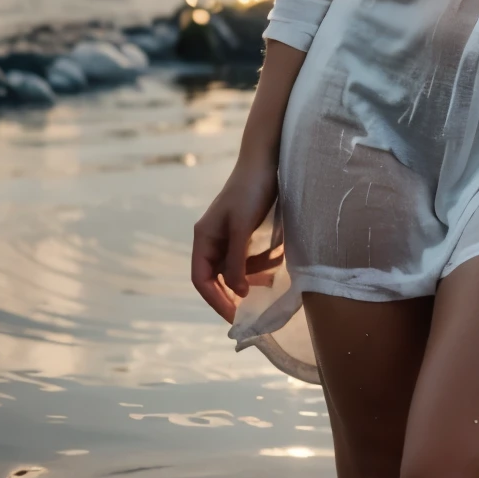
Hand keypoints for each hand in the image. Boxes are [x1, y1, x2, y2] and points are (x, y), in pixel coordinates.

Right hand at [191, 161, 281, 323]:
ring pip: (235, 268)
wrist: (267, 160)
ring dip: (251, 276)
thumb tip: (237, 292)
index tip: (233, 317)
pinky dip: (260, 262)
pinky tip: (277, 259)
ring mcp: (228, 235)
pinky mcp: (244, 230)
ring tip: (271, 279)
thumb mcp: (242, 228)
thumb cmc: (250, 191)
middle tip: (252, 309)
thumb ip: (236, 261)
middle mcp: (212, 239)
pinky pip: (248, 256)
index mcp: (204, 238)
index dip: (215, 300)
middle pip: (217, 276)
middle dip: (234, 291)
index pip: (201, 279)